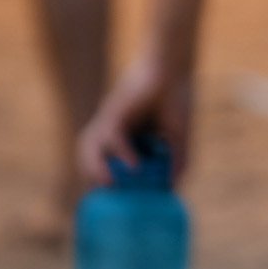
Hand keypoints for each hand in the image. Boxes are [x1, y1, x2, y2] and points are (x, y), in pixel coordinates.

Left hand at [77, 50, 192, 188]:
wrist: (175, 69)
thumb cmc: (176, 99)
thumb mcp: (178, 138)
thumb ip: (177, 161)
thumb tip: (172, 187)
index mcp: (125, 136)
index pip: (105, 162)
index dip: (108, 180)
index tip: (119, 199)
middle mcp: (112, 129)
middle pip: (89, 157)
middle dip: (96, 177)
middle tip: (112, 194)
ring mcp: (111, 120)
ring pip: (89, 147)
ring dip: (95, 168)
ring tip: (110, 186)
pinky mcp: (116, 111)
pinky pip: (111, 136)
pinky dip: (121, 153)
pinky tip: (136, 166)